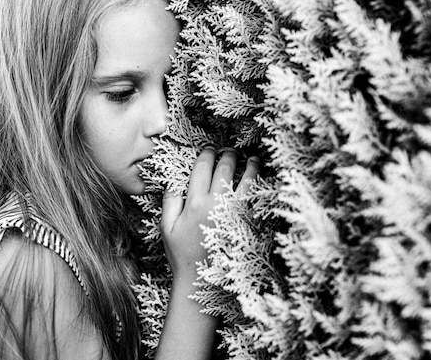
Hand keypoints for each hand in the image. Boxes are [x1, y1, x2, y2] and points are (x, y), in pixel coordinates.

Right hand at [160, 147, 260, 283]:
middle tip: (229, 150)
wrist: (202, 282)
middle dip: (228, 154)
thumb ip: (169, 202)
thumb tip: (173, 181)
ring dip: (250, 165)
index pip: (202, 168)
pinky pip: (257, 199)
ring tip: (253, 159)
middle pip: (225, 169)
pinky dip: (261, 186)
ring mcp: (235, 213)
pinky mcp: (248, 223)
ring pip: (246, 180)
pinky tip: (263, 180)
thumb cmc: (182, 255)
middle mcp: (216, 204)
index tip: (209, 149)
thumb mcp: (167, 228)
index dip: (206, 154)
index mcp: (194, 203)